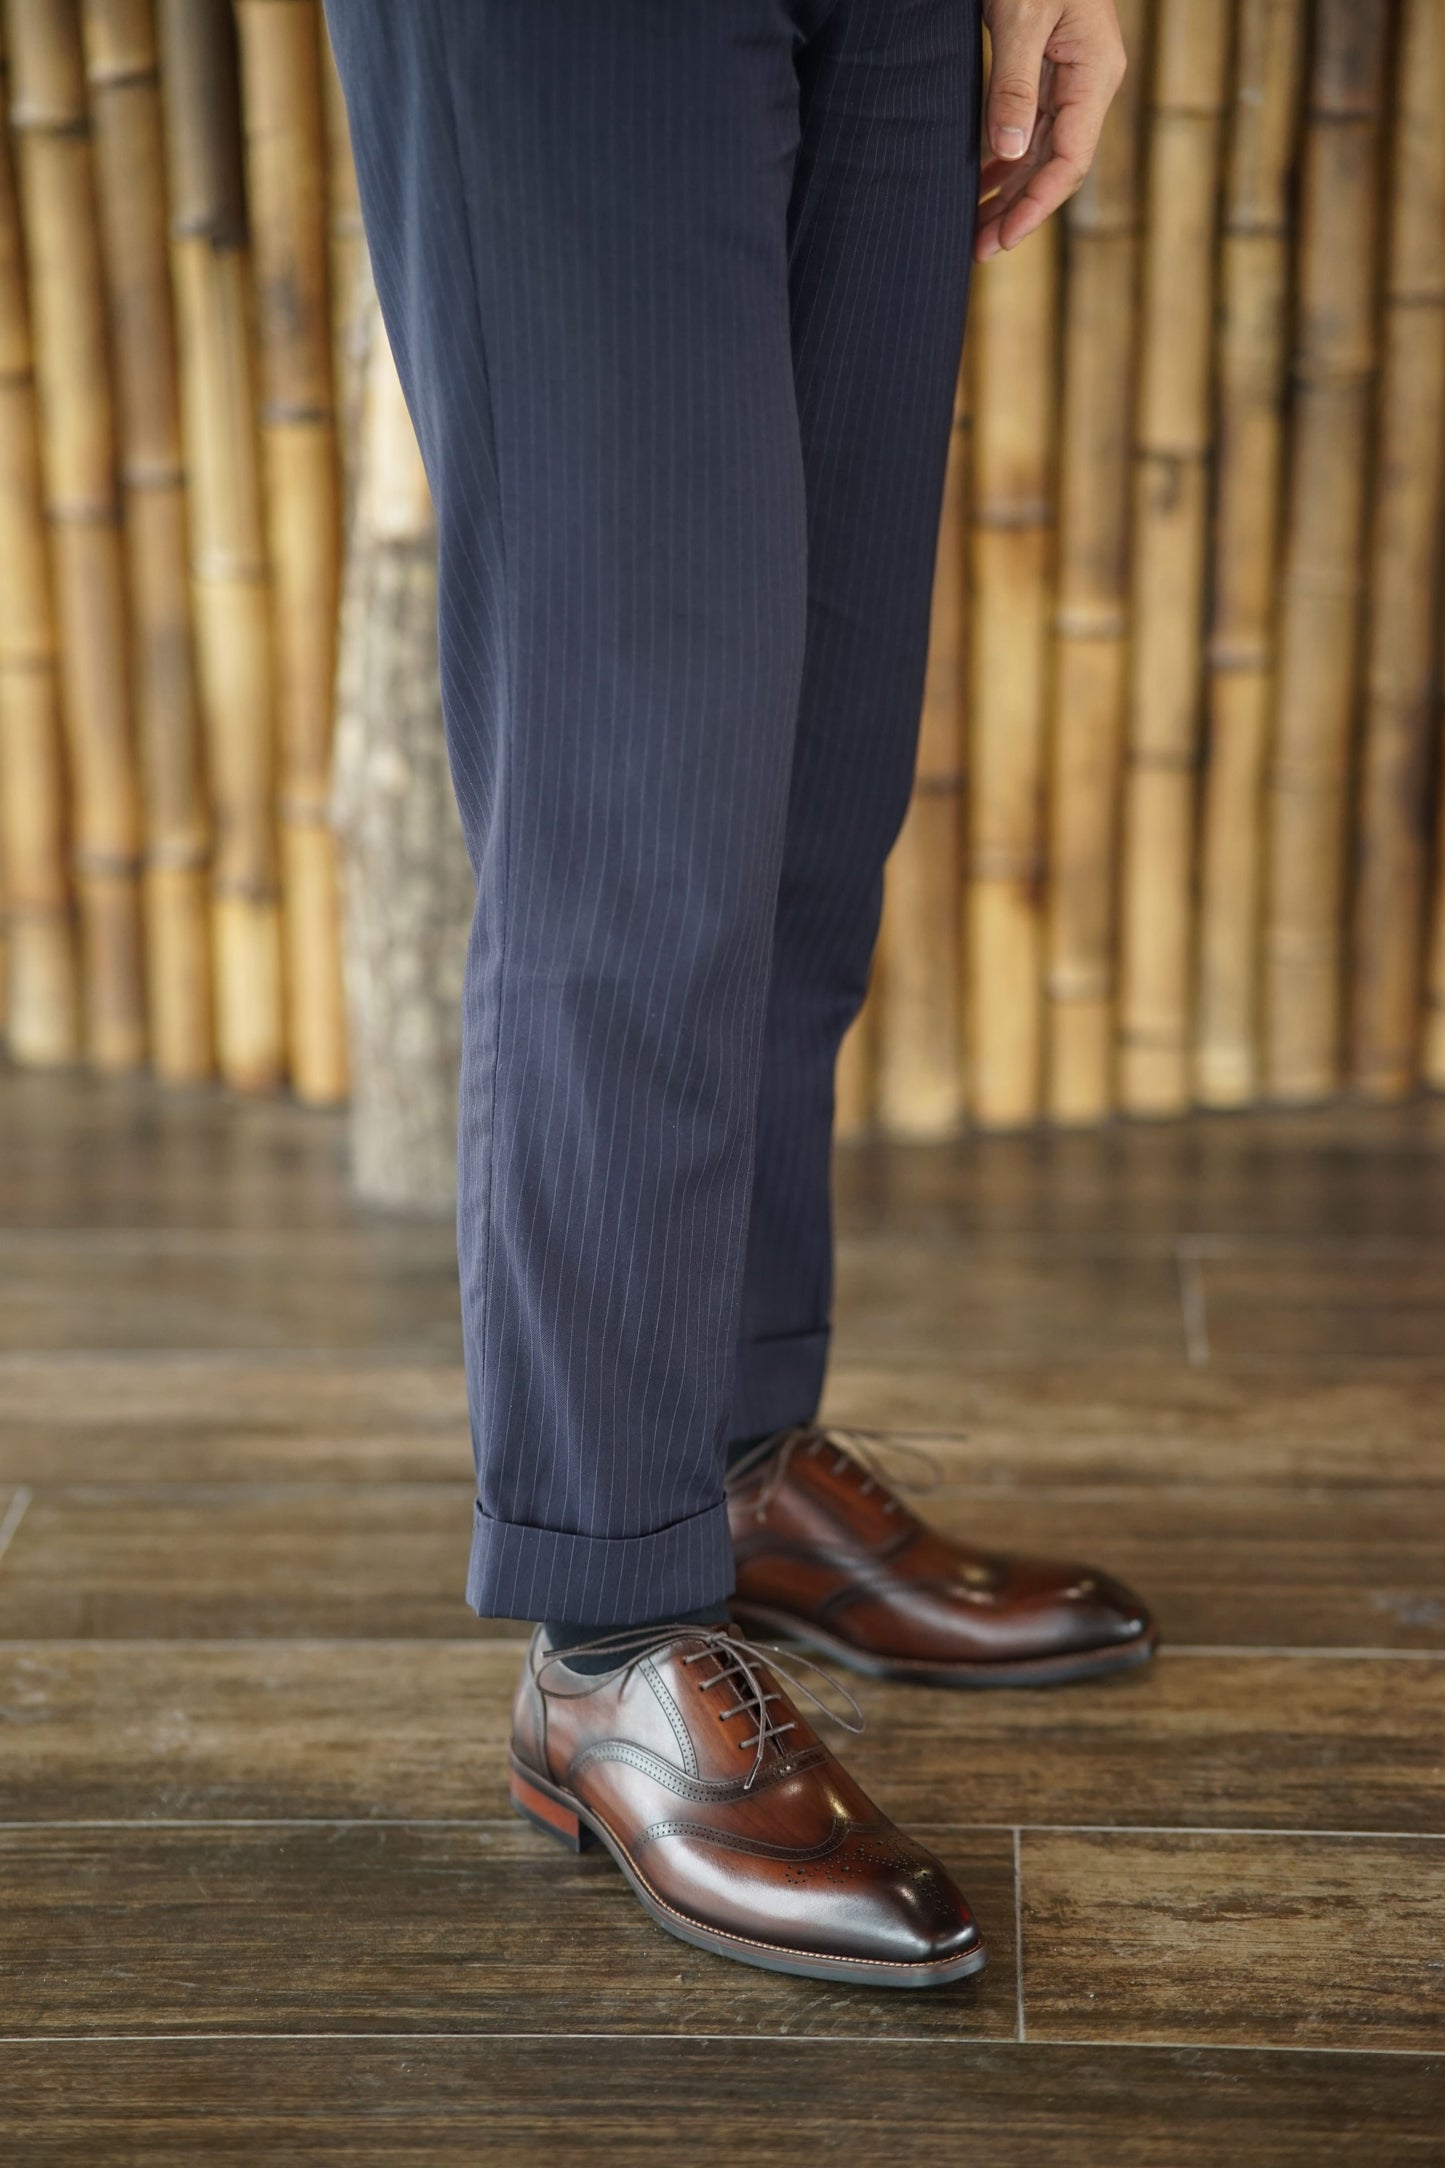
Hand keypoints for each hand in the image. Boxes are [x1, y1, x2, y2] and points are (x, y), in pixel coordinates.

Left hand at [976, 0, 1127, 260]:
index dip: (1036, 207)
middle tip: (976, 250)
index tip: (1002, 239)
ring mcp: (1070, 77)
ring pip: (1041, 153)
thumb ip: (1014, 84)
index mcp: (1093, 74)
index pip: (1070, 160)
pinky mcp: (1048, 69)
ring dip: (1009, 192)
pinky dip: (1006, 158)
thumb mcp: (1020, 16)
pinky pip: (1030, 128)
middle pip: (1055, 166)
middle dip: (1017, 211)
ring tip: (974, 229)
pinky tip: (982, 182)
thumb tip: (1013, 152)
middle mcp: (1087, 83)